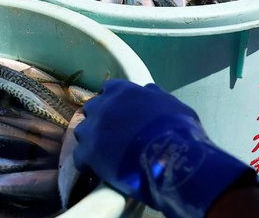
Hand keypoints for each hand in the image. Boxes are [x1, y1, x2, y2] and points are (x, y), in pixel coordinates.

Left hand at [73, 80, 258, 217]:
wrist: (171, 157)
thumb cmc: (177, 129)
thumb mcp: (171, 104)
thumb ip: (154, 95)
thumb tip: (148, 91)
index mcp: (122, 91)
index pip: (110, 89)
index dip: (114, 101)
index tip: (119, 110)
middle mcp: (103, 106)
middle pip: (93, 109)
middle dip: (100, 119)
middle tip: (112, 133)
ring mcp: (92, 129)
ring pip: (82, 131)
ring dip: (91, 140)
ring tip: (103, 153)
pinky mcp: (88, 153)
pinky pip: (80, 157)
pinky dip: (88, 163)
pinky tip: (97, 170)